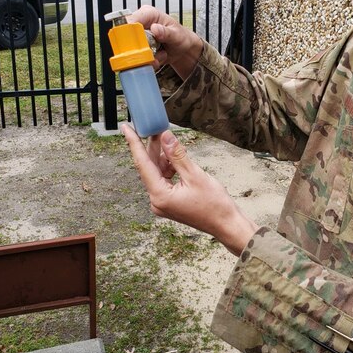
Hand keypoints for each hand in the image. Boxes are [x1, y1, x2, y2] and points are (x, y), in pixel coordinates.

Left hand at [122, 125, 258, 256]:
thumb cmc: (214, 205)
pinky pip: (164, 180)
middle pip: (149, 168)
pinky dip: (168, 168)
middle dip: (151, 148)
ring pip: (157, 173)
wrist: (226, 225)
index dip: (134, 143)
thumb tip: (165, 137)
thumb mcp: (195, 175)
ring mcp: (162, 203)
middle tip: (153, 128)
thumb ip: (178, 155)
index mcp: (160, 195)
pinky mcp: (169, 203)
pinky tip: (176, 158)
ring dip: (162, 157)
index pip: (142, 164)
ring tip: (167, 140)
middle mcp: (157, 201)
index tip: (126, 128)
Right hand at [128, 5, 202, 77]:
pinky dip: (148, 61)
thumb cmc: (181, 36)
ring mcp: (138, 37)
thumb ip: (166, 32)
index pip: (131, 20)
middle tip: (153, 53)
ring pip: (132, 50)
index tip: (136, 43)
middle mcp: (140, 24)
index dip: (129, 31)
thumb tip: (155, 28)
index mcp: (148, 14)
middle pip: (127, 37)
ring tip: (161, 54)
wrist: (183, 49)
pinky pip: (137, 58)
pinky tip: (159, 57)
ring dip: (147, 57)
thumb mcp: (177, 34)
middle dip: (140, 49)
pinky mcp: (138, 49)